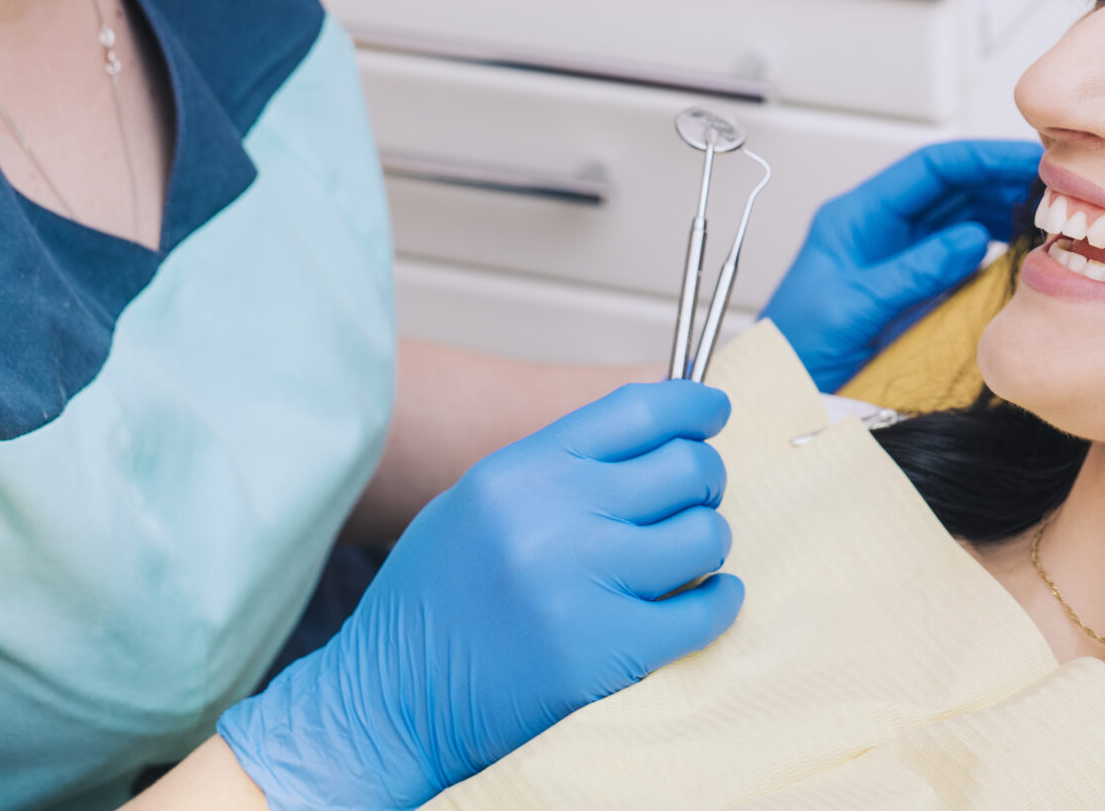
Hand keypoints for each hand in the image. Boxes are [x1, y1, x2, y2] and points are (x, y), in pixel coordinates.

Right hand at [217, 382, 743, 809]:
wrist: (386, 700)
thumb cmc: (433, 599)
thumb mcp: (478, 501)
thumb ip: (559, 464)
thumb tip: (656, 431)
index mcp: (521, 471)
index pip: (639, 410)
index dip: (692, 405)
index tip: (714, 412)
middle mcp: (553, 518)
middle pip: (684, 467)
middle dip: (704, 479)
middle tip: (695, 497)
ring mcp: (581, 587)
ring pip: (704, 536)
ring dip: (708, 542)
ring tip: (688, 556)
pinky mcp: (604, 654)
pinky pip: (703, 612)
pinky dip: (718, 602)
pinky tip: (705, 599)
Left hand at [765, 139, 1041, 390]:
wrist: (784, 389)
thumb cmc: (797, 347)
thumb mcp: (852, 307)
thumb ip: (912, 272)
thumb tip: (970, 237)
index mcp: (857, 216)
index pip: (928, 169)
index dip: (980, 158)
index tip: (1024, 159)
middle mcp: (880, 227)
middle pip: (950, 186)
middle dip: (1000, 179)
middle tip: (1053, 185)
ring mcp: (898, 254)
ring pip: (960, 215)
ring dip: (1001, 209)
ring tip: (1046, 213)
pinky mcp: (912, 283)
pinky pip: (959, 252)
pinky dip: (992, 245)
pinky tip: (1019, 246)